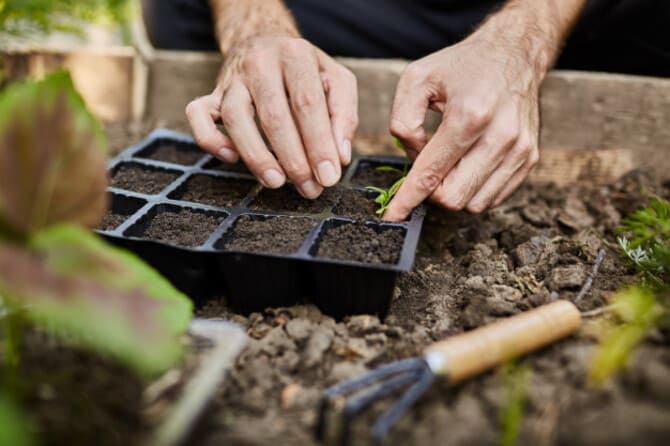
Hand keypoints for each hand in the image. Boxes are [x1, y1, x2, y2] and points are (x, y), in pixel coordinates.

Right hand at [186, 36, 357, 197]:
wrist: (264, 40)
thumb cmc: (306, 70)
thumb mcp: (336, 81)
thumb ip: (344, 115)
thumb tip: (340, 156)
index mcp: (296, 55)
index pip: (307, 103)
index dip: (319, 143)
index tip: (329, 176)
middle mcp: (261, 63)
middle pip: (273, 115)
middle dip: (293, 158)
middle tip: (309, 188)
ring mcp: (232, 79)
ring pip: (235, 117)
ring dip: (256, 156)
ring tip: (276, 182)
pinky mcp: (212, 94)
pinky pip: (197, 114)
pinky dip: (211, 140)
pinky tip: (231, 158)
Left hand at [384, 31, 540, 220]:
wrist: (513, 54)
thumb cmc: (461, 67)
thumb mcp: (417, 79)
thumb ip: (402, 120)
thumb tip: (412, 157)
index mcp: (470, 115)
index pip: (432, 173)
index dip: (407, 199)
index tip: (392, 216)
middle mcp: (501, 136)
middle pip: (453, 197)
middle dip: (431, 192)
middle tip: (426, 169)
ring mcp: (520, 150)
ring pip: (474, 204)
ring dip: (453, 192)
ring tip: (449, 163)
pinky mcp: (530, 159)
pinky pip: (493, 198)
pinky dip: (473, 190)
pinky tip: (467, 166)